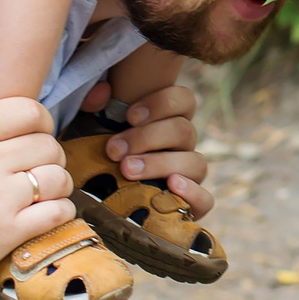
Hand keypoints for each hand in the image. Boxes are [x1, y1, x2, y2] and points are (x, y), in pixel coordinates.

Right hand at [0, 97, 71, 293]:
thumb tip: (25, 124)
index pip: (27, 110)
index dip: (41, 121)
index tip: (37, 134)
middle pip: (48, 145)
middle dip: (50, 155)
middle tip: (38, 168)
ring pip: (57, 178)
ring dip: (57, 184)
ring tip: (44, 192)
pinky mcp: (5, 234)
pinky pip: (57, 212)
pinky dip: (60, 211)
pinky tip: (46, 213)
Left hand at [101, 83, 214, 219]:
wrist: (99, 202)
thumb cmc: (101, 157)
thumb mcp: (92, 129)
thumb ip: (95, 106)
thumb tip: (100, 93)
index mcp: (168, 121)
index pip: (184, 99)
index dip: (161, 103)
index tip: (129, 115)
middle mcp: (183, 146)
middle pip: (184, 130)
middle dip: (147, 138)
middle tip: (114, 150)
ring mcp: (190, 176)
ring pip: (195, 162)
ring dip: (161, 164)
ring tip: (128, 170)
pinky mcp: (191, 206)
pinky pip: (206, 199)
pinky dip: (192, 192)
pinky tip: (170, 186)